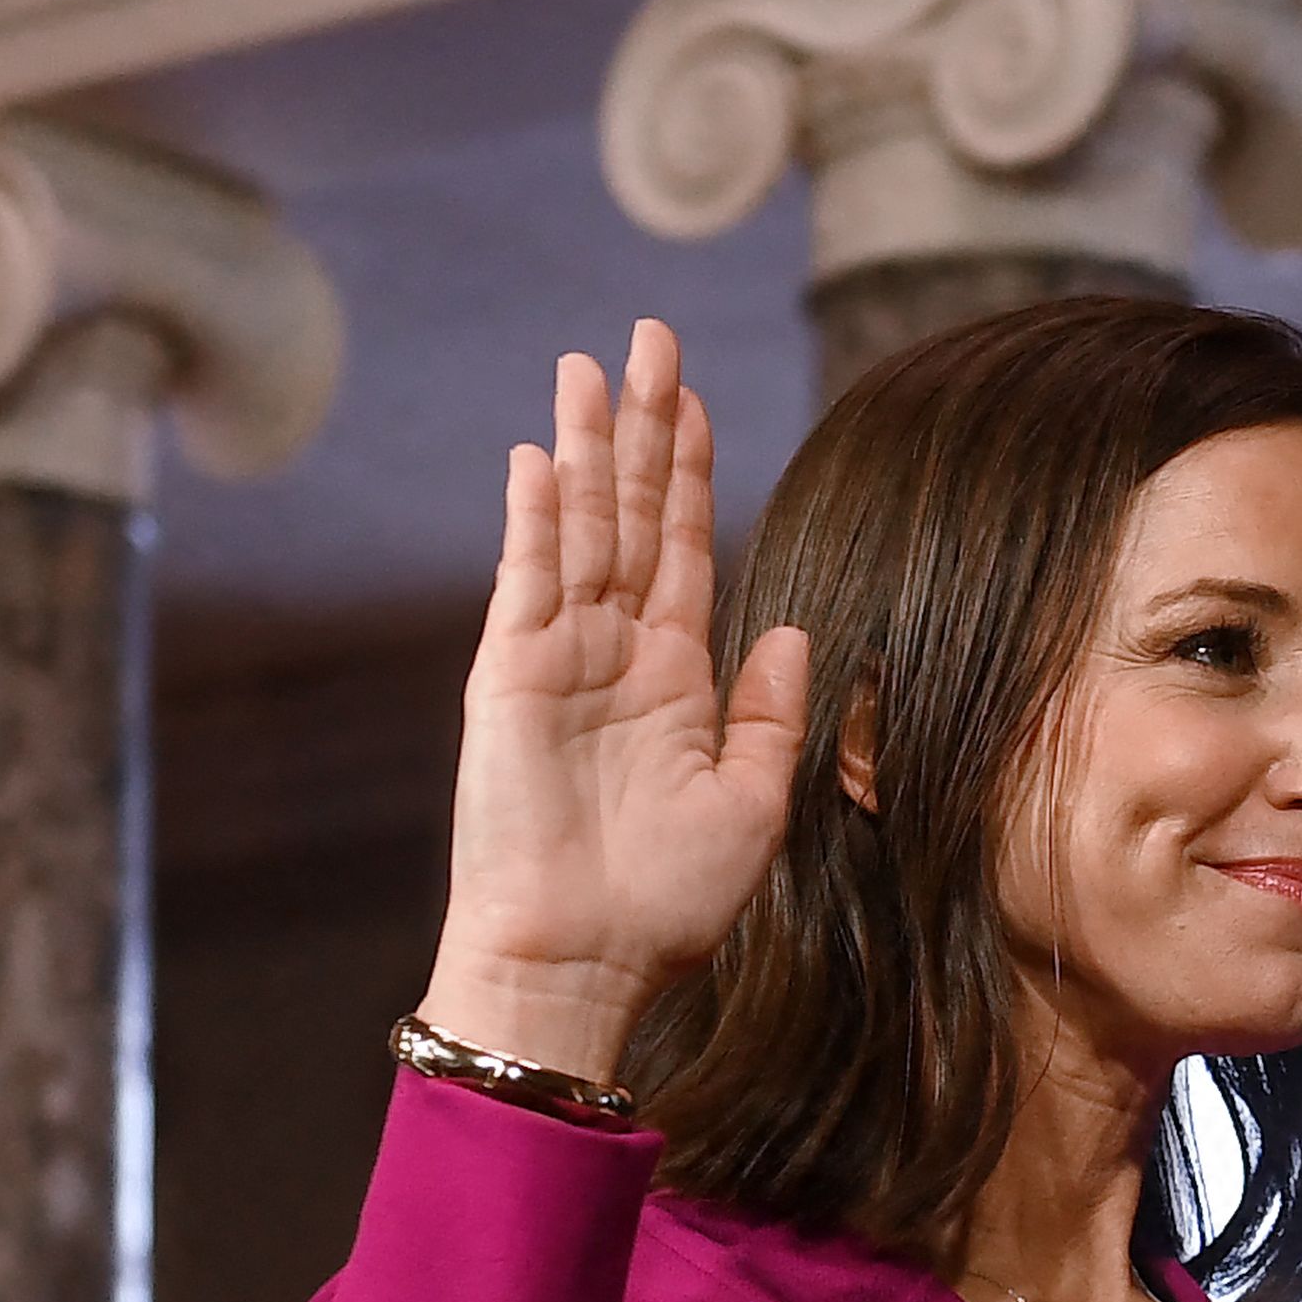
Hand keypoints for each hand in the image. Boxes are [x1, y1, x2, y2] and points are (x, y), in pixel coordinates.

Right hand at [423, 320, 809, 1078]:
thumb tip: (793, 630)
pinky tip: (539, 458)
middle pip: (628, 513)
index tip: (694, 398)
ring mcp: (557, 659)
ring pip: (578, 527)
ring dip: (583, 447)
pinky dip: (534, 518)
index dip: (688, 471)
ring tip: (587, 365)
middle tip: (648, 337)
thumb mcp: (752, 805)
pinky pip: (527, 580)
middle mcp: (614, 653)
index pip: (682, 547)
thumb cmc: (667, 906)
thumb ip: (772, 714)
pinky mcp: (509, 678)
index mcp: (674, 678)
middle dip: (639, 426)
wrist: (580, 963)